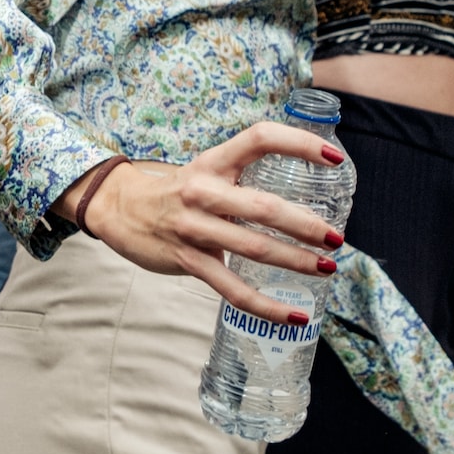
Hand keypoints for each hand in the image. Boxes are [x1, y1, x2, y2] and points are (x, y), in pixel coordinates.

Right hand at [77, 122, 343, 323]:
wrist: (118, 208)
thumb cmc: (173, 191)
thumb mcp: (204, 170)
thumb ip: (243, 178)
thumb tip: (297, 194)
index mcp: (213, 162)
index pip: (260, 139)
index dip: (299, 144)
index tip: (335, 159)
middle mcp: (203, 192)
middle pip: (262, 206)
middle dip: (304, 225)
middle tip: (334, 238)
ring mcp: (194, 228)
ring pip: (253, 248)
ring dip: (294, 261)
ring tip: (325, 268)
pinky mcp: (188, 260)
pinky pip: (232, 288)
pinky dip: (265, 306)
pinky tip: (294, 314)